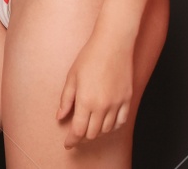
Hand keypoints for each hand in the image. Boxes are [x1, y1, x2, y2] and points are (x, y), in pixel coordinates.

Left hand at [56, 30, 134, 149]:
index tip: (68, 144)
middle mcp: (102, 106)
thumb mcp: (72, 77)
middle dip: (83, 137)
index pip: (78, 130)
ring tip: (90, 127)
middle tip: (77, 135)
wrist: (113, 44)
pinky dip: (113, 126)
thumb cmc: (89, 57)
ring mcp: (116, 103)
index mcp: (85, 101)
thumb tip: (60, 117)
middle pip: (92, 133)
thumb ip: (66, 100)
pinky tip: (106, 123)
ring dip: (97, 132)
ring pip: (107, 130)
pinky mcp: (127, 99)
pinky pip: (121, 121)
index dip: (72, 140)